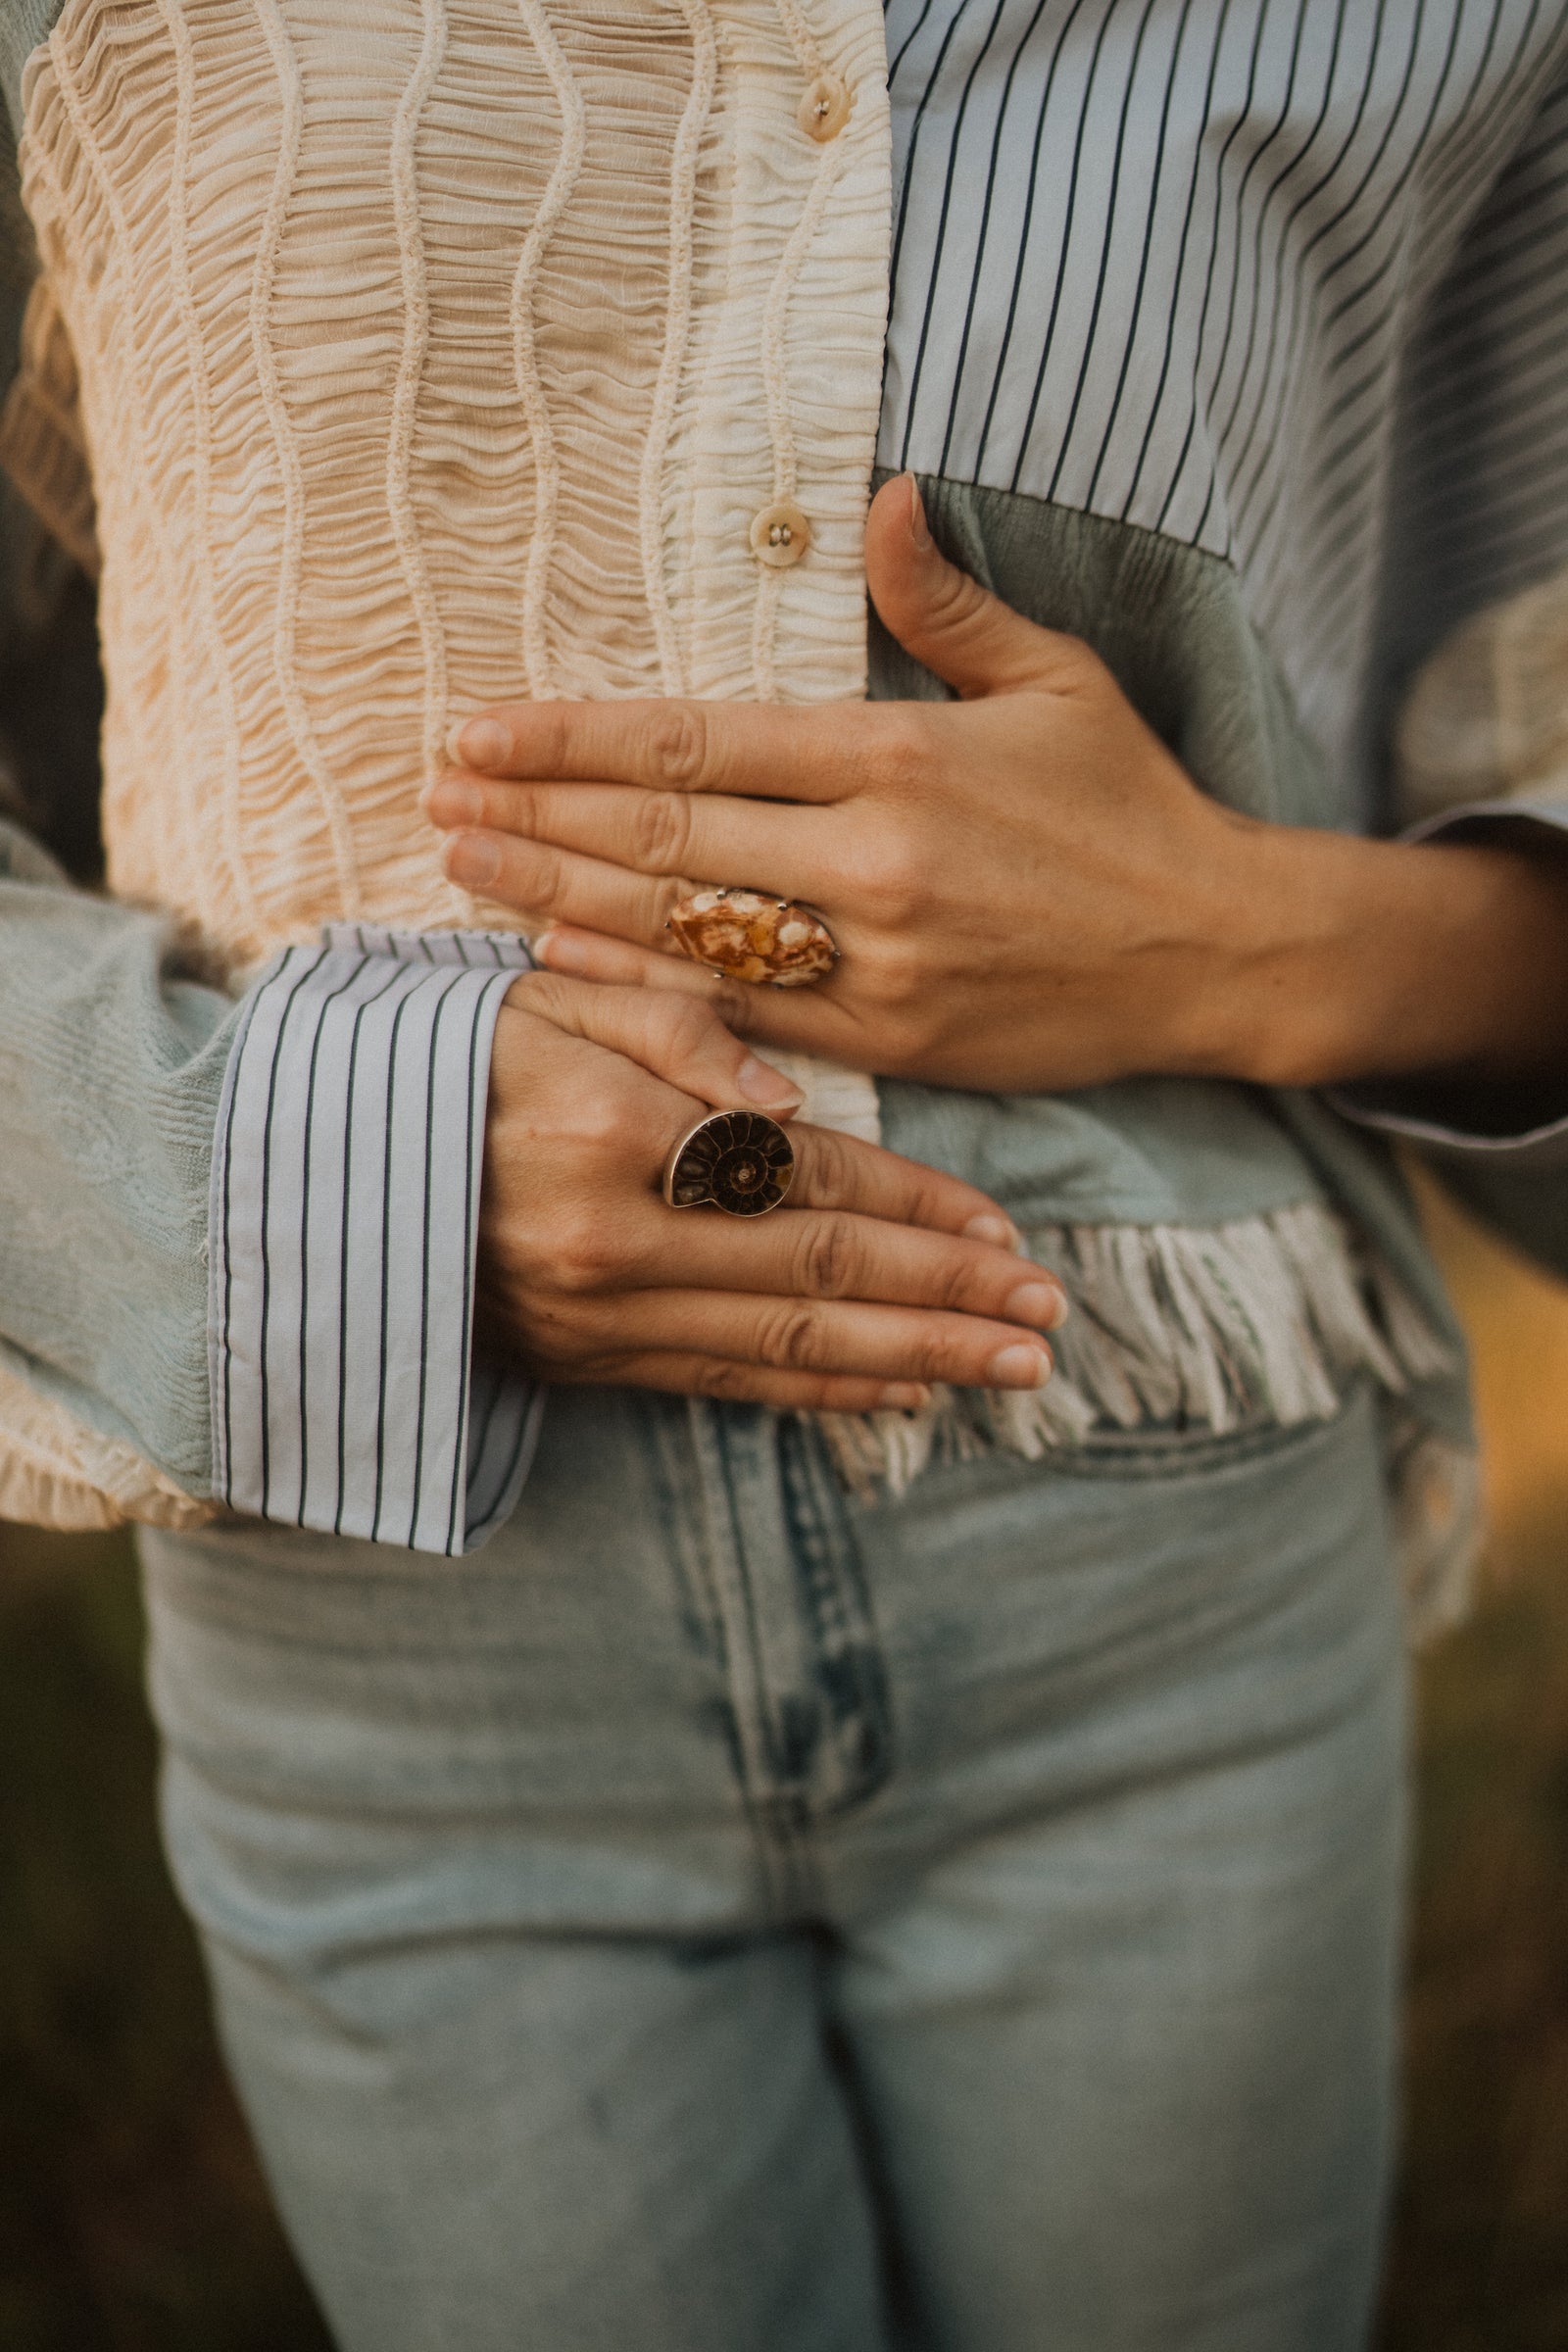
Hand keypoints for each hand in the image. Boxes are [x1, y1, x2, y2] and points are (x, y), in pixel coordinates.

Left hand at [429, 477, 1567, 1096]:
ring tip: (461, 871)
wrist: (1219, 951)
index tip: (475, 728)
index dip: (571, 738)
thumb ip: (946, 601)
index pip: (693, 741)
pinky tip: (561, 966)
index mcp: (896, 757)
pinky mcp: (887, 1044)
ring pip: (680, 931)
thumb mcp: (1055, 680)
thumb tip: (881, 497)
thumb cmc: (1131, 804)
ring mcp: (873, 963)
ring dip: (556, 899)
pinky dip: (645, 991)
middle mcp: (870, 861)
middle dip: (531, 815)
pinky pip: (740, 1019)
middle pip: (660, 837)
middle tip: (432, 799)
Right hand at [481, 971, 1064, 1409]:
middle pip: (823, 1269)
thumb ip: (676, 1028)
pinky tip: (900, 1395)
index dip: (919, 1201)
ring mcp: (600, 1313)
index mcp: (618, 1131)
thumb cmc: (444, 1058)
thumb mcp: (547, 998)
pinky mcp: (583, 1361)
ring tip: (1011, 1368)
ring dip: (912, 1358)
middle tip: (1048, 1315)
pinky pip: (724, 1384)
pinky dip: (821, 1395)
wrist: (310, 1171)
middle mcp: (618, 1238)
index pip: (808, 1172)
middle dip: (949, 1295)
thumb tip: (793, 1100)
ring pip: (789, 1344)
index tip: (1008, 1225)